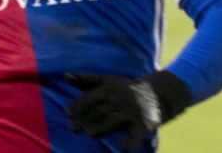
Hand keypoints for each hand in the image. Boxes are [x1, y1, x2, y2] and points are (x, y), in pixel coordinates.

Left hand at [65, 71, 190, 151]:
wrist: (157, 93)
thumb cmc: (124, 88)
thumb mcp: (107, 81)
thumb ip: (86, 80)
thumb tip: (64, 75)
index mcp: (110, 88)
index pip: (90, 98)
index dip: (78, 106)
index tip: (68, 113)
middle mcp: (121, 99)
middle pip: (99, 111)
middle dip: (85, 120)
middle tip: (73, 128)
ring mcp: (132, 112)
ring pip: (114, 121)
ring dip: (101, 127)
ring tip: (90, 132)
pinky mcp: (143, 124)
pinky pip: (136, 134)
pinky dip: (130, 142)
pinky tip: (123, 148)